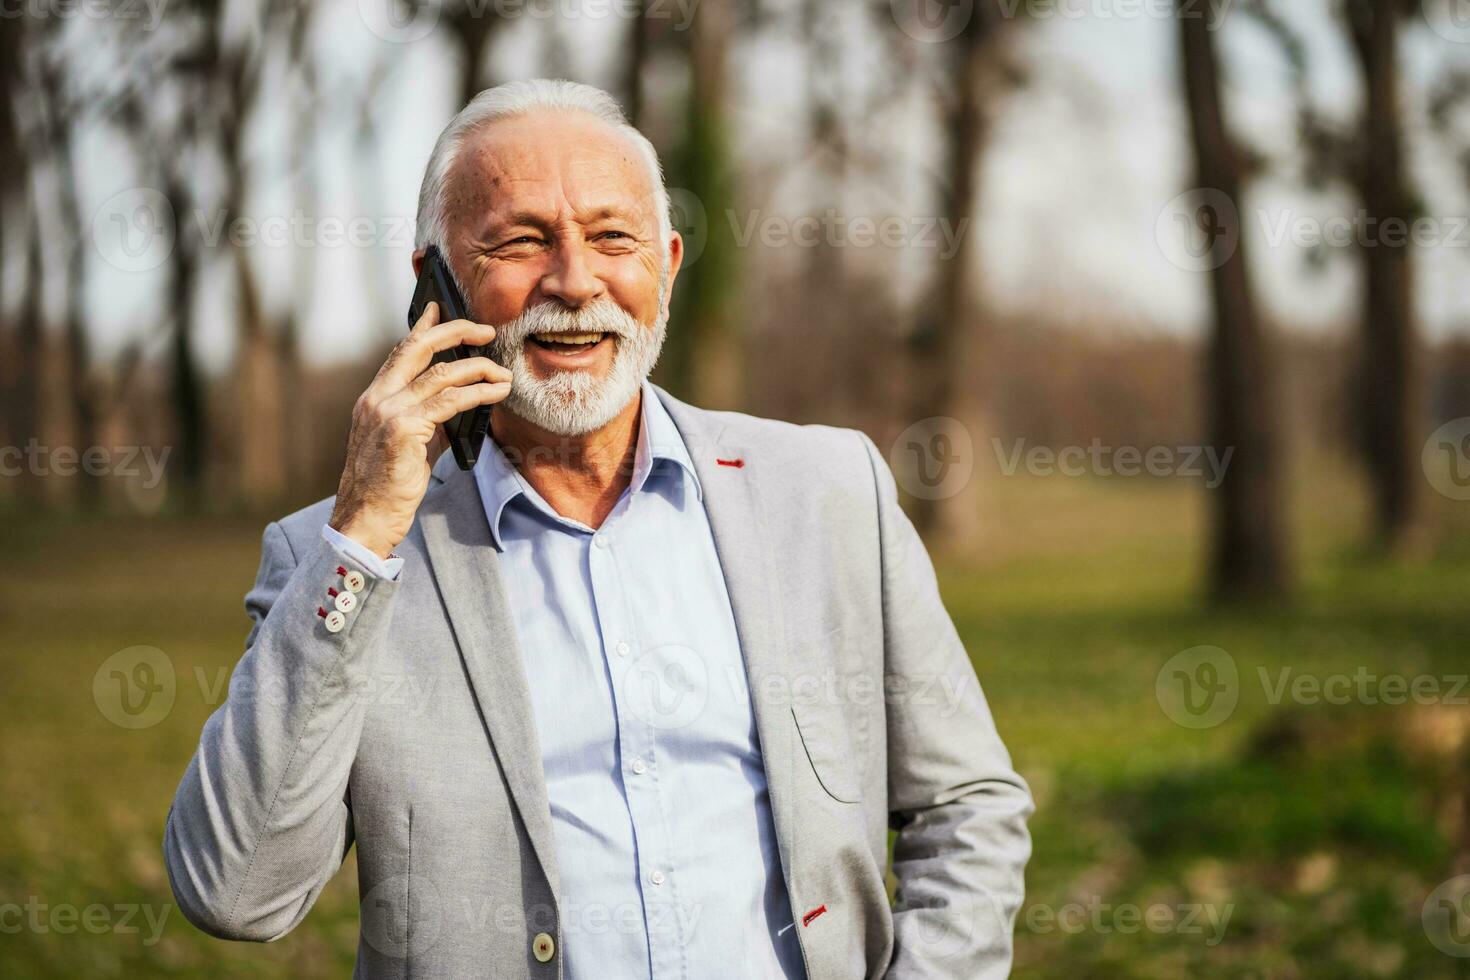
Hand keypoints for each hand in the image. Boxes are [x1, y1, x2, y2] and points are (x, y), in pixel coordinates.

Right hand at [328, 302, 511, 558]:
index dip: (422, 327)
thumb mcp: (409, 446)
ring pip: (441, 374)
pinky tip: (496, 393)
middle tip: (484, 330)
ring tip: (503, 373)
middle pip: (418, 348)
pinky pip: (450, 402)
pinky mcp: (404, 430)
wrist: (366, 519)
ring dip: (479, 369)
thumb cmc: (388, 488)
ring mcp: (387, 412)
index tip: (439, 307)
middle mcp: (377, 399)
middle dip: (454, 332)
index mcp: (373, 399)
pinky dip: (478, 393)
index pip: (401, 352)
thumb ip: (429, 421)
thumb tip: (463, 404)